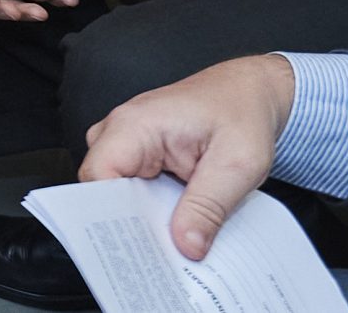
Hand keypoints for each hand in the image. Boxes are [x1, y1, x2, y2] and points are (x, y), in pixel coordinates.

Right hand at [81, 54, 294, 259]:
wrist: (250, 92)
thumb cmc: (242, 114)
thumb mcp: (238, 165)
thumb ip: (208, 206)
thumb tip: (185, 246)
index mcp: (134, 125)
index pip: (97, 176)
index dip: (111, 214)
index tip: (139, 246)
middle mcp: (120, 130)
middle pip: (103, 187)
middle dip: (130, 223)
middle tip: (163, 256)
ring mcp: (127, 142)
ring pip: (117, 191)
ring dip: (143, 218)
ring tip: (173, 245)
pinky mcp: (140, 154)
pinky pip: (134, 188)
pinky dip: (152, 209)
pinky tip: (175, 227)